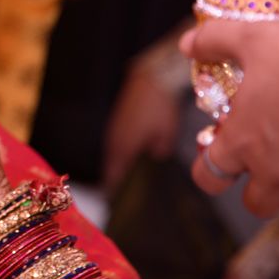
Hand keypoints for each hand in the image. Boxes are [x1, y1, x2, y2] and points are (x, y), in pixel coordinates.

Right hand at [103, 70, 179, 194]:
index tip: (119, 203)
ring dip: (120, 162)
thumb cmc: (161, 107)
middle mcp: (113, 138)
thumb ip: (159, 150)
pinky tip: (134, 151)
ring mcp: (115, 125)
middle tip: (126, 192)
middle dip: (118, 177)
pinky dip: (123, 148)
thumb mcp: (166, 133)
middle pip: (112, 164)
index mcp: (122, 147)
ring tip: (130, 174)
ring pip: (114, 150)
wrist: (153, 75)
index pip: (113, 175)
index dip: (116, 190)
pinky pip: (118, 138)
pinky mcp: (119, 116)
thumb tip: (155, 155)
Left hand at [181, 20, 278, 215]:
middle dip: (257, 187)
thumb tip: (187, 44)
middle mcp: (275, 172)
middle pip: (257, 203)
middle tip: (265, 158)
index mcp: (242, 143)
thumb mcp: (253, 38)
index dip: (208, 168)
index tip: (216, 153)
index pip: (209, 175)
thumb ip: (215, 41)